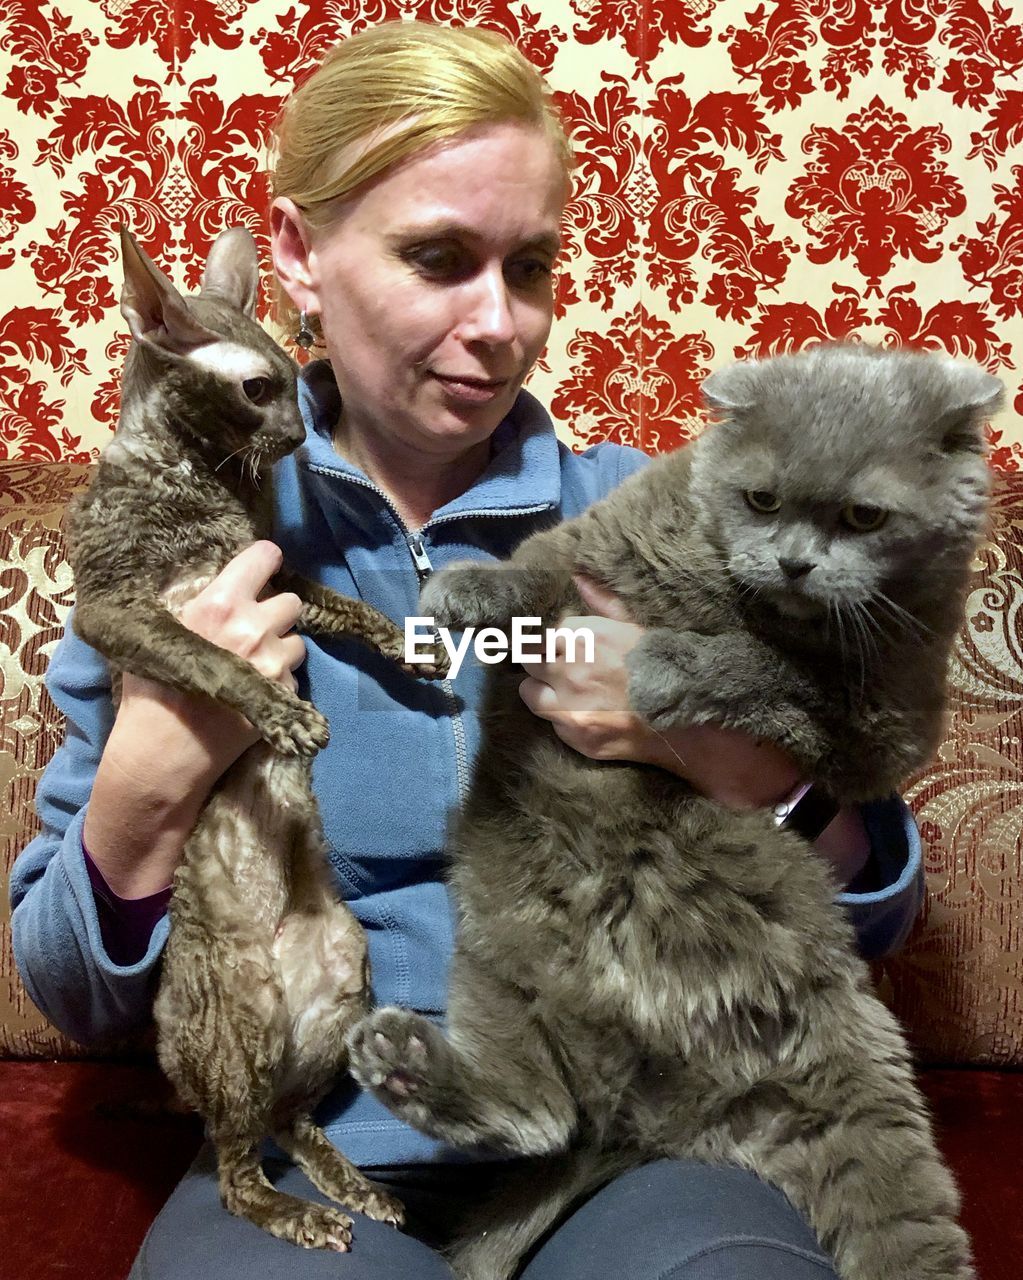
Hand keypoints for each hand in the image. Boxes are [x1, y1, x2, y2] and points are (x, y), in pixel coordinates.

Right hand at [117, 539, 307, 771]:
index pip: (264, 557)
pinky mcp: (284, 695)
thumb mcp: (160, 635)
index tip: (263, 567)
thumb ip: (195, 605)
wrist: (162, 754)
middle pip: (291, 601)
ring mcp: (273, 663)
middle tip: (253, 629)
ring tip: (253, 666)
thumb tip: (216, 583)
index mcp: (218, 604)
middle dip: (276, 613)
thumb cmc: (150, 692)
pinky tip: (253, 694)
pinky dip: (280, 682)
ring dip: (281, 648)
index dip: (265, 561)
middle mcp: (252, 627)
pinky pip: (294, 675)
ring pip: (298, 640)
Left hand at [519, 575, 798, 808]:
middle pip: (525, 656)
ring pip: (528, 691)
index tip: (551, 640)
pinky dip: (558, 717)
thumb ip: (602, 601)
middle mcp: (570, 667)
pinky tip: (580, 712)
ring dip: (541, 689)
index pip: (538, 629)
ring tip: (564, 690)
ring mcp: (569, 704)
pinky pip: (548, 722)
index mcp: (584, 634)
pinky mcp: (574, 734)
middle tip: (554, 663)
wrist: (689, 722)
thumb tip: (576, 574)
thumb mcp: (638, 627)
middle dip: (536, 658)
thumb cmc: (666, 668)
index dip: (545, 635)